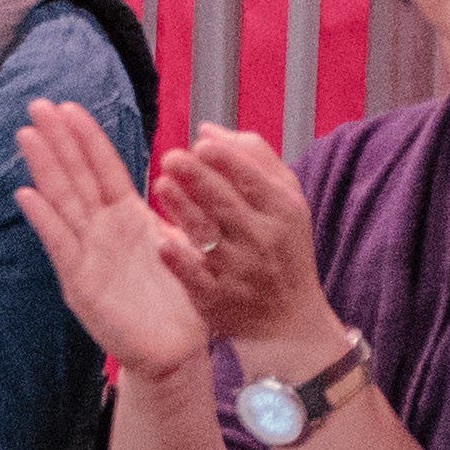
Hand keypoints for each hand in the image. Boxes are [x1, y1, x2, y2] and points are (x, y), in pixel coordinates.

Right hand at [14, 98, 215, 382]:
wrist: (174, 352)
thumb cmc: (179, 303)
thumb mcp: (184, 246)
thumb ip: (176, 212)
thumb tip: (180, 173)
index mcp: (128, 220)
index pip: (104, 169)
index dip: (86, 137)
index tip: (70, 106)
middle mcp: (102, 233)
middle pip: (76, 177)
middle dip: (57, 140)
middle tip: (37, 104)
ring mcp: (88, 256)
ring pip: (63, 202)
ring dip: (44, 168)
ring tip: (27, 135)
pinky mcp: (81, 284)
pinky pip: (61, 246)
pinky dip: (45, 220)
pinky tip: (27, 194)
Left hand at [154, 126, 334, 362]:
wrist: (289, 319)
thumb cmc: (282, 247)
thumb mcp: (285, 201)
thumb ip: (252, 159)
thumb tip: (207, 129)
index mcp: (282, 211)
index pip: (254, 180)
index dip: (228, 161)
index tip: (201, 144)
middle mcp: (264, 240)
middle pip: (228, 205)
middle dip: (200, 179)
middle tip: (170, 156)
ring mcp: (240, 271)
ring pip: (209, 237)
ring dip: (185, 211)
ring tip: (160, 185)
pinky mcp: (218, 299)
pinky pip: (197, 279)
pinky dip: (182, 263)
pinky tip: (163, 243)